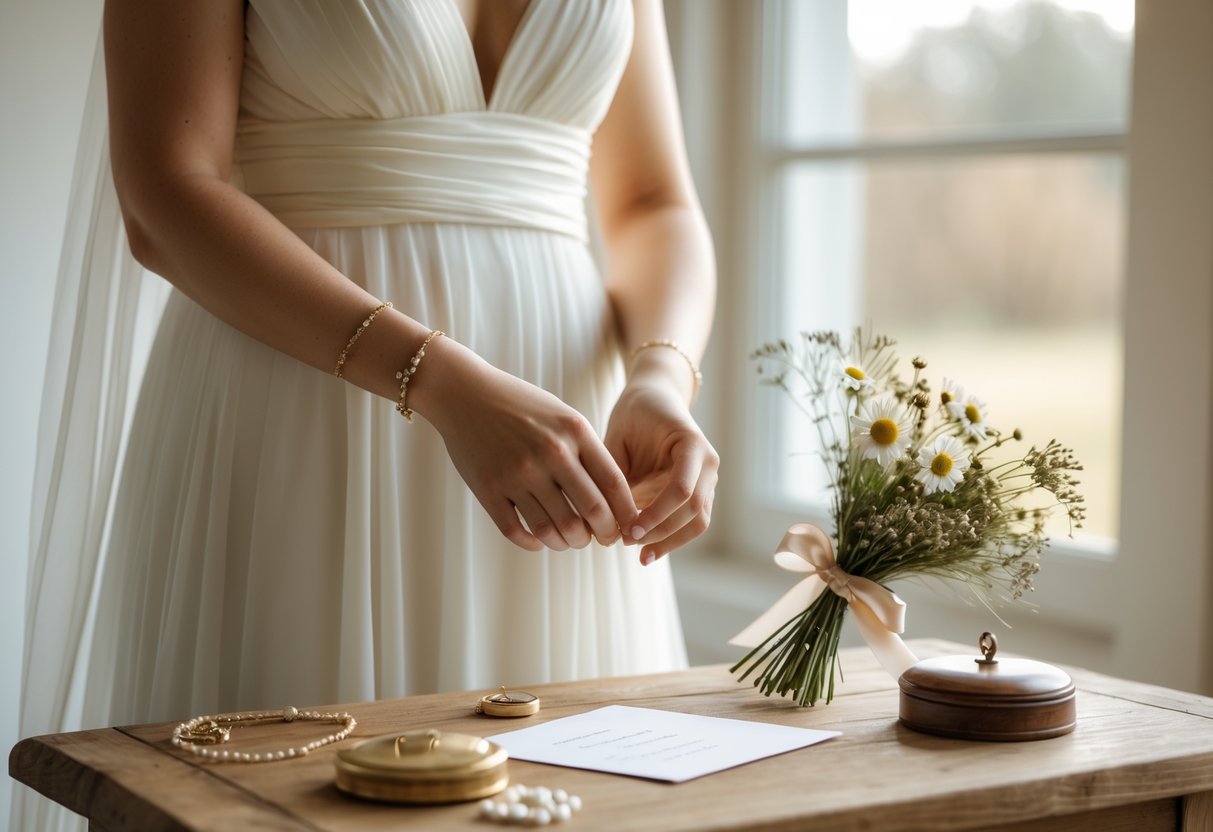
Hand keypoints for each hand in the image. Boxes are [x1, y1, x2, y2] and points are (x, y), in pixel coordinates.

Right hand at [421, 341, 639, 550]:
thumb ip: (587, 451)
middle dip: (603, 534)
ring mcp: (518, 473)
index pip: (614, 484)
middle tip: (601, 539)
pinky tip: (540, 540)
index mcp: (575, 432)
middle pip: (591, 512)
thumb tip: (613, 500)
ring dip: (569, 543)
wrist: (464, 393)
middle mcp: (550, 453)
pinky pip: (518, 532)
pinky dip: (535, 543)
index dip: (626, 514)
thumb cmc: (521, 406)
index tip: (627, 527)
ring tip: (570, 540)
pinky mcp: (489, 489)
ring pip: (556, 529)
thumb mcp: (562, 416)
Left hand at [604, 375, 718, 564]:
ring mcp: (708, 479)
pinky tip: (648, 551)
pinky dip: (671, 538)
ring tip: (640, 556)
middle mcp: (707, 463)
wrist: (655, 397)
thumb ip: (618, 475)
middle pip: (694, 510)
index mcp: (692, 443)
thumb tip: (608, 519)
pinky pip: (691, 521)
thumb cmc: (634, 413)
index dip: (656, 514)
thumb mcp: (620, 437)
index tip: (629, 529)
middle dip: (660, 532)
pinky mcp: (699, 491)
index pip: (683, 488)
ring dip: (670, 541)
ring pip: (698, 522)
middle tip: (626, 541)